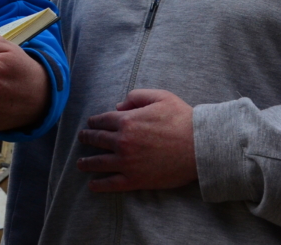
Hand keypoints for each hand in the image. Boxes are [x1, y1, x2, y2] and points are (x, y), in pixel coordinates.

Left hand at [76, 89, 195, 191]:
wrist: (200, 146)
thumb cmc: (182, 119)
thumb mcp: (160, 97)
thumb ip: (136, 96)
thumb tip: (119, 104)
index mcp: (126, 120)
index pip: (102, 120)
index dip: (94, 122)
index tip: (91, 124)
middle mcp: (122, 141)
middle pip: (97, 140)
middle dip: (87, 138)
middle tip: (82, 139)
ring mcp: (127, 162)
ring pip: (99, 162)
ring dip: (87, 162)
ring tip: (80, 163)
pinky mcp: (136, 179)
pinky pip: (112, 183)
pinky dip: (99, 185)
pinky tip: (92, 185)